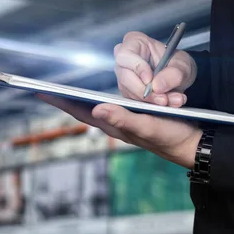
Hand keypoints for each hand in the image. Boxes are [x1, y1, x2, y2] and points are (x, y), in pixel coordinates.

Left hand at [38, 94, 201, 168]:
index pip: (81, 112)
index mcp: (114, 125)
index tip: (41, 92)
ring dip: (80, 100)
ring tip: (64, 92)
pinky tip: (98, 97)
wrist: (193, 145)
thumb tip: (96, 109)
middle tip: (47, 89)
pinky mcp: (134, 118)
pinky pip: (110, 107)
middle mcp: (115, 124)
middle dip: (66, 99)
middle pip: (84, 110)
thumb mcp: (147, 126)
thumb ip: (123, 119)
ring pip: (96, 109)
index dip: (61, 102)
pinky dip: (99, 100)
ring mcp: (124, 122)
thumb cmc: (171, 137)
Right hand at [115, 31, 196, 106]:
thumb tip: (157, 86)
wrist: (180, 76)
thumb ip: (173, 74)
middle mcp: (125, 60)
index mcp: (134, 42)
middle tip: (162, 98)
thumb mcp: (182, 65)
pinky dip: (152, 105)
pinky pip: (135, 101)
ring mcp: (124, 77)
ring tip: (170, 100)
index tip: (150, 80)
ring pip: (130, 92)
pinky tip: (166, 103)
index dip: (137, 68)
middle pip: (125, 77)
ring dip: (151, 100)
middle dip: (144, 91)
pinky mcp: (128, 92)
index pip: (125, 55)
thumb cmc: (177, 63)